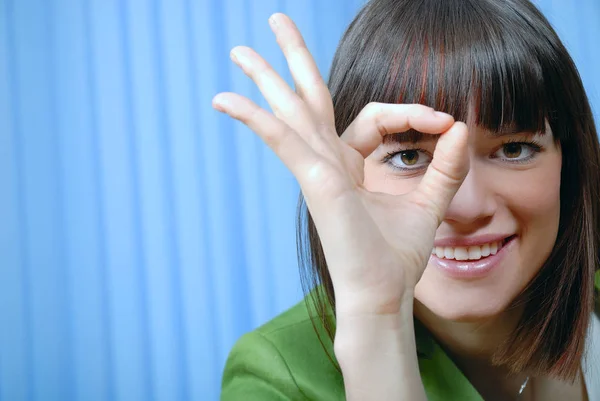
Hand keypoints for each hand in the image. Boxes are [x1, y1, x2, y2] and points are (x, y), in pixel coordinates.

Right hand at [212, 13, 468, 316]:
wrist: (382, 294)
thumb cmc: (398, 255)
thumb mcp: (430, 200)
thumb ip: (446, 162)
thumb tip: (460, 125)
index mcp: (351, 164)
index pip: (375, 116)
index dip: (412, 112)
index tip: (447, 124)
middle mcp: (329, 162)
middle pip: (309, 99)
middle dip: (293, 60)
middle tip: (274, 23)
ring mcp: (317, 170)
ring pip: (289, 112)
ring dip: (265, 78)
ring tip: (238, 50)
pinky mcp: (314, 181)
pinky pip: (282, 141)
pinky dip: (256, 119)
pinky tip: (226, 100)